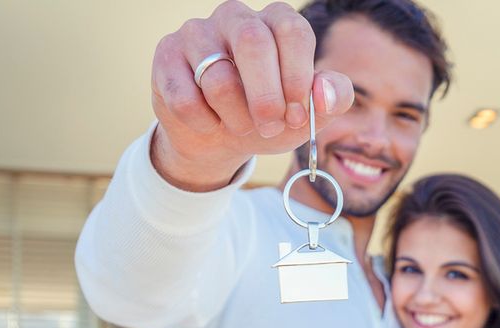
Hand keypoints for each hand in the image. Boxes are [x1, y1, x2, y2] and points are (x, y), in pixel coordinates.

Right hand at [150, 1, 354, 190]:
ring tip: (242, 125)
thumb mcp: (311, 113)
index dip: (297, 78)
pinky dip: (205, 123)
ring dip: (236, 117)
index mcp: (277, 21)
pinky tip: (211, 123)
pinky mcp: (166, 56)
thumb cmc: (272, 117)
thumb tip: (323, 91)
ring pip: (218, 77)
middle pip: (253, 42)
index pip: (293, 31)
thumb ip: (333, 98)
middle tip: (270, 126)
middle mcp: (236, 16)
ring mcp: (197, 32)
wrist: (222, 138)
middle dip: (266, 98)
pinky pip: (185, 98)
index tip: (297, 115)